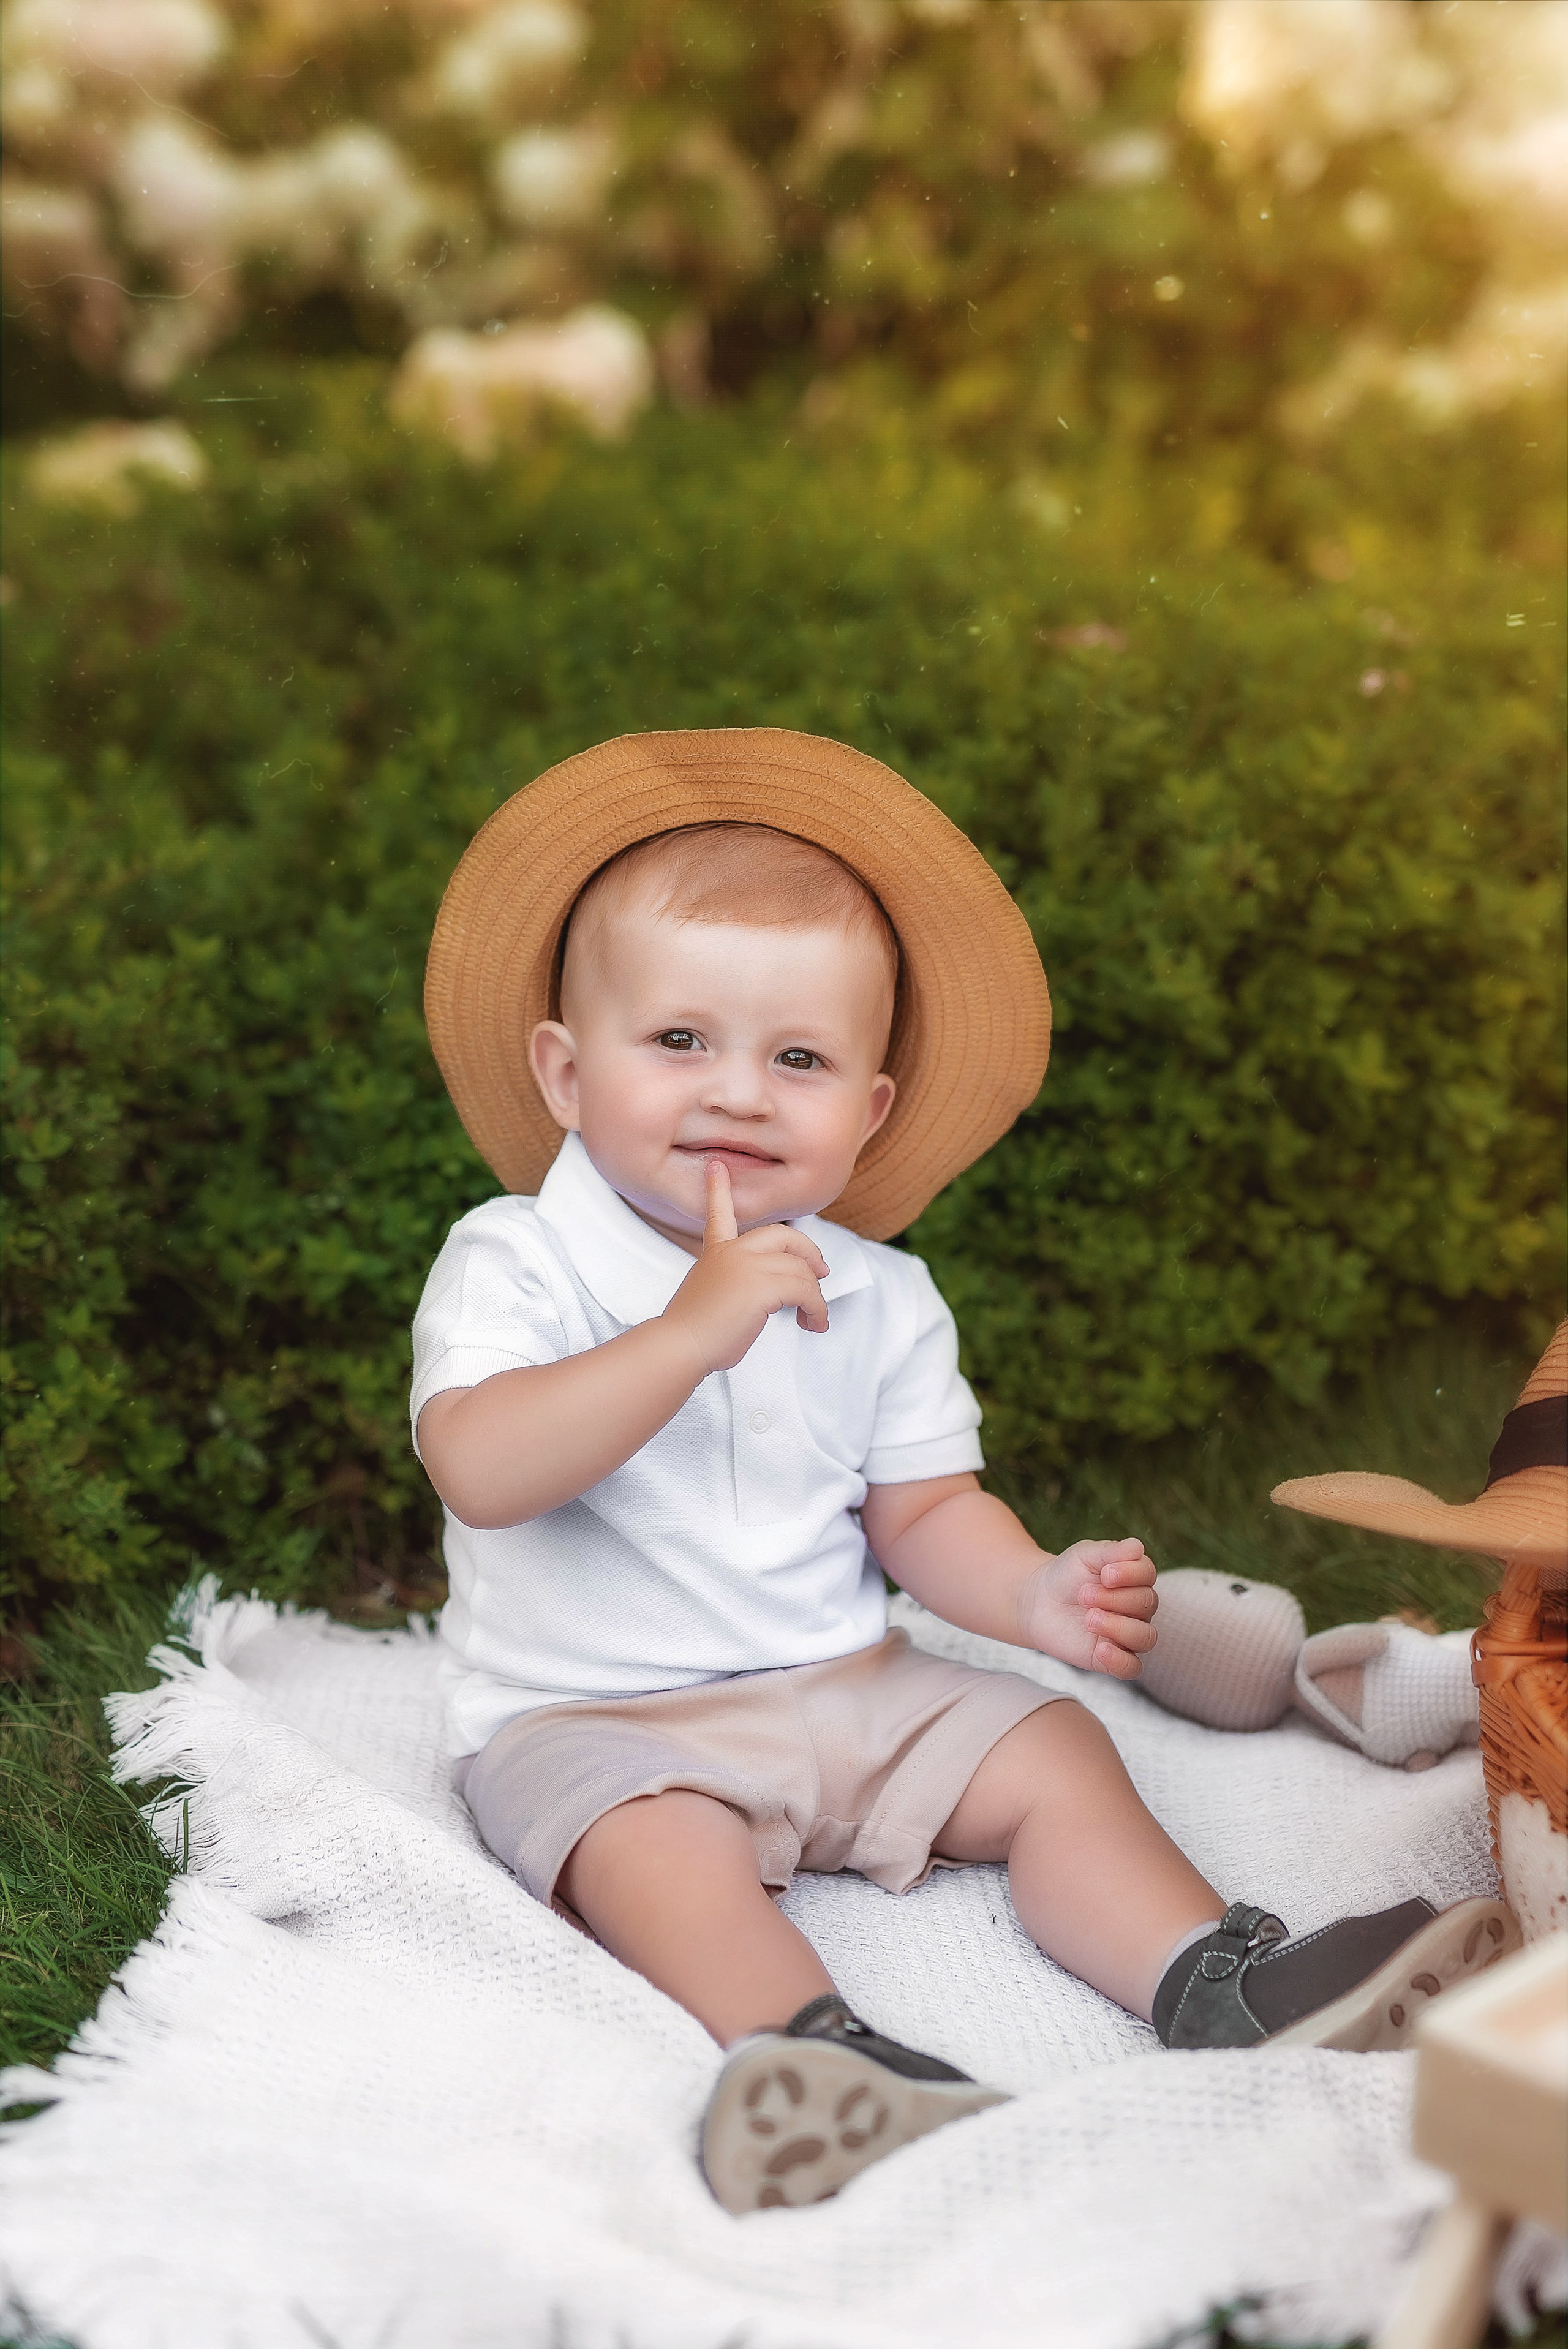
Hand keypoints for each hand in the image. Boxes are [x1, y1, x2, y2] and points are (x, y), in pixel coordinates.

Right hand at [661, 1160, 829, 1375]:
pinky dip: (817, 1309)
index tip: (717, 1166)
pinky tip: (813, 1323)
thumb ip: (736, 1279)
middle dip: (809, 1253)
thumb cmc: (697, 1329)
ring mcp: (747, 1266)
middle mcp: (733, 1252)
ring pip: (801, 1270)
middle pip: (785, 1237)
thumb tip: (769, 1290)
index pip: (720, 1214)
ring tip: (813, 1319)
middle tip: (821, 1273)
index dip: (719, 1190)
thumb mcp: (712, 1292)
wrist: (682, 1345)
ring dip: (815, 1297)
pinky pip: (806, 1291)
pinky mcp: (761, 1286)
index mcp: (717, 1251)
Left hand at [1015, 1537, 1157, 1678]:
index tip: (1104, 1573)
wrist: (1038, 1601)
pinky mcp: (1111, 1658)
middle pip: (1147, 1603)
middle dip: (1115, 1598)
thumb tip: (1137, 1547)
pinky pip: (1132, 1667)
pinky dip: (1121, 1660)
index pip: (1148, 1574)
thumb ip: (1110, 1552)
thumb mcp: (1084, 1556)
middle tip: (1083, 1595)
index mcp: (1134, 1578)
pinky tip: (1101, 1648)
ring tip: (1089, 1619)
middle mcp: (1137, 1608)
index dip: (1130, 1573)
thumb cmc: (1065, 1575)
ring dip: (1119, 1627)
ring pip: (1146, 1637)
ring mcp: (1126, 1634)